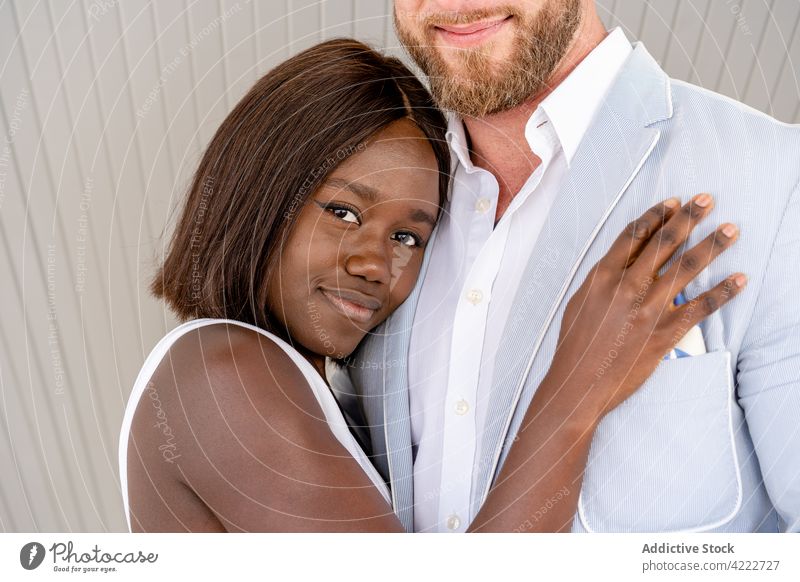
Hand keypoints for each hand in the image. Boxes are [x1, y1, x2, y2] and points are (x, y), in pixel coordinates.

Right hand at [543, 194, 745, 422]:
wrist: (580, 383)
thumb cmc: (576, 344)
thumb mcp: (580, 302)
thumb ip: (602, 280)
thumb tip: (623, 262)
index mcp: (602, 276)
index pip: (635, 235)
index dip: (656, 215)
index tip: (673, 203)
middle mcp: (627, 286)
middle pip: (664, 242)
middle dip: (688, 217)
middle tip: (707, 200)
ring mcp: (648, 309)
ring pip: (687, 267)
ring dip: (712, 245)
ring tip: (731, 230)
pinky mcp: (664, 332)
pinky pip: (700, 307)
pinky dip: (723, 292)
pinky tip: (739, 279)